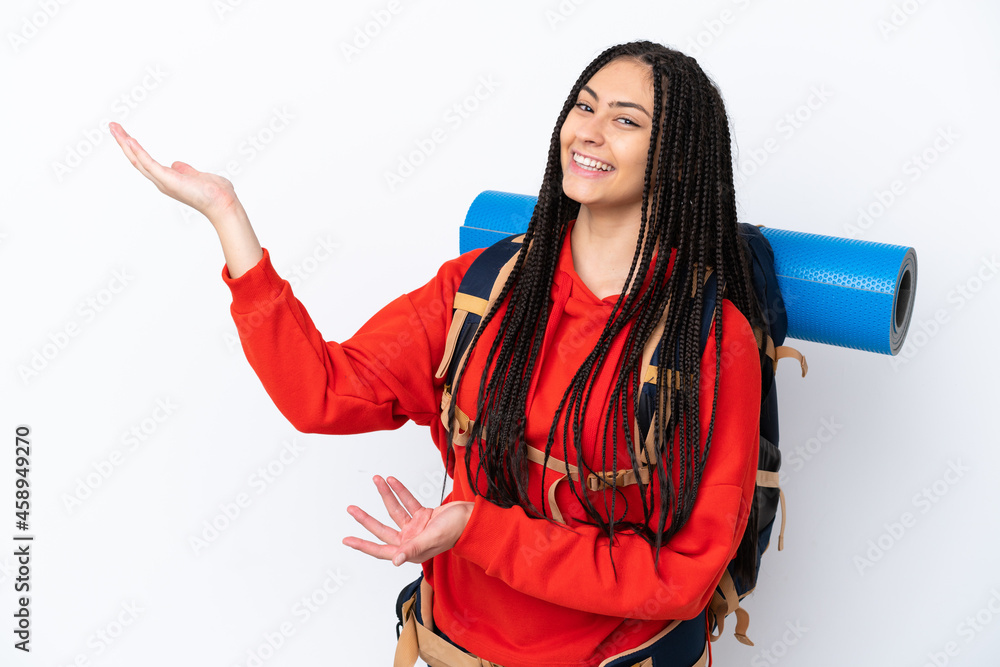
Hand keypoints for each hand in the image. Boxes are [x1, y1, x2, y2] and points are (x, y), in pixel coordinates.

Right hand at [109, 121, 243, 223]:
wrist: (223, 203)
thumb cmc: (214, 193)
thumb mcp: (196, 176)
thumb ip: (185, 170)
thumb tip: (176, 164)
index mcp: (167, 179)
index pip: (145, 161)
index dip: (134, 148)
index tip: (125, 134)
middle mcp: (162, 181)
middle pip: (136, 160)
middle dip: (123, 142)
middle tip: (113, 126)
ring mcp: (163, 181)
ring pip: (138, 161)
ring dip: (125, 143)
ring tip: (115, 128)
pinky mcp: (168, 180)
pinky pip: (149, 164)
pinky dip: (139, 152)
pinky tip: (129, 140)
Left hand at [343, 475, 473, 566]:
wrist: (473, 519)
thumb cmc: (457, 531)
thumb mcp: (432, 539)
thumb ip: (413, 549)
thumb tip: (395, 560)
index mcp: (410, 552)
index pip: (381, 550)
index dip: (363, 545)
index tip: (347, 540)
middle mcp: (411, 541)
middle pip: (382, 529)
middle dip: (366, 519)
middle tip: (351, 509)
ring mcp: (417, 528)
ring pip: (395, 511)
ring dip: (386, 495)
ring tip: (376, 480)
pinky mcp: (424, 516)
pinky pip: (408, 502)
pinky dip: (401, 492)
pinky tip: (392, 481)